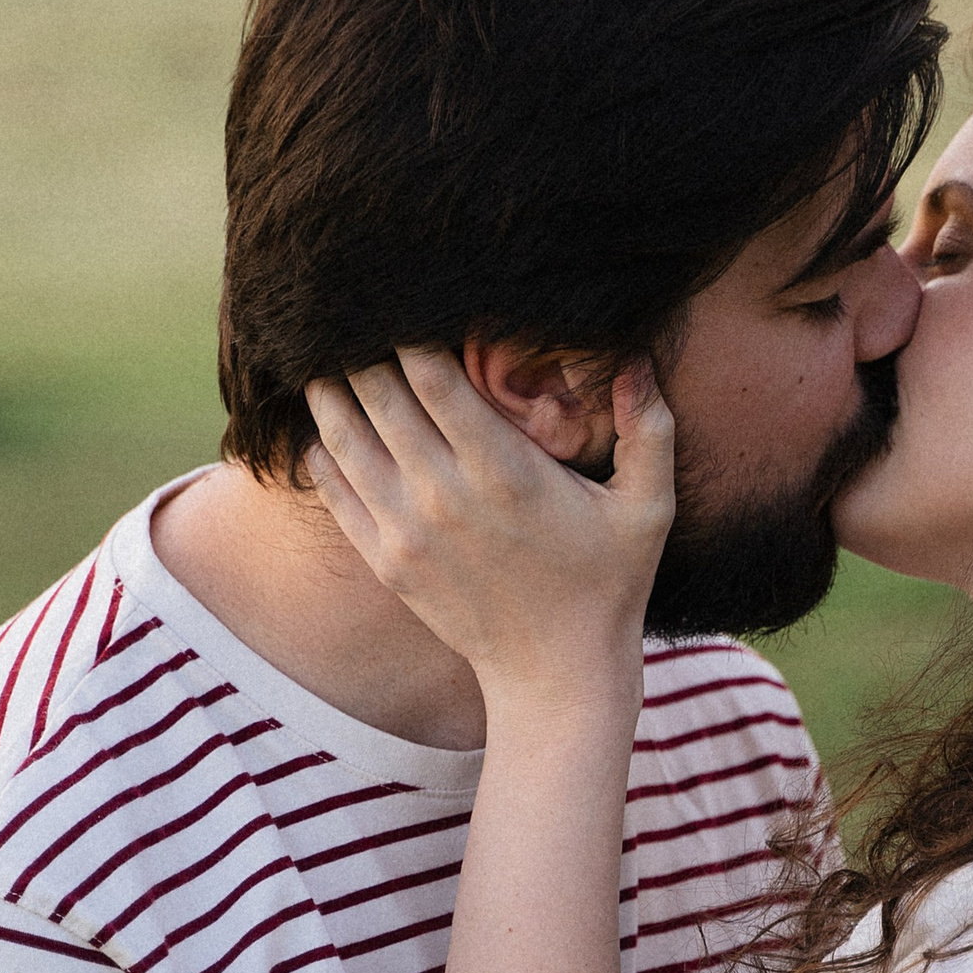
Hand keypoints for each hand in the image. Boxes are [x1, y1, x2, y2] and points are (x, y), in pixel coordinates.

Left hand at [304, 349, 673, 703]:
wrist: (556, 675)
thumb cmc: (608, 585)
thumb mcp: (649, 509)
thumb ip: (650, 429)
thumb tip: (639, 357)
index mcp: (503, 470)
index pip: (428, 372)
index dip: (407, 325)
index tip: (408, 298)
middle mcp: (443, 495)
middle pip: (374, 390)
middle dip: (362, 344)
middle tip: (360, 312)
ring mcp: (405, 530)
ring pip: (339, 431)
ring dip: (329, 385)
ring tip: (331, 352)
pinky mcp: (384, 559)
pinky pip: (330, 482)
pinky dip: (321, 443)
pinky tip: (328, 419)